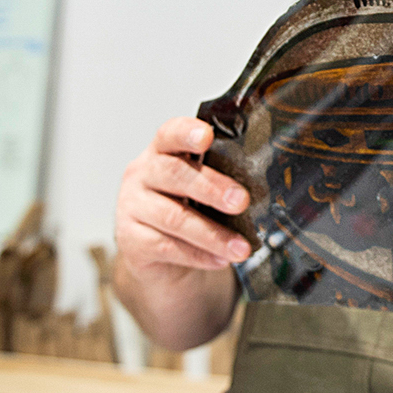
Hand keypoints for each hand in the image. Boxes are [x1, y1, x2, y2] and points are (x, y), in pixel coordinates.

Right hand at [114, 117, 251, 281]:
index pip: (170, 134)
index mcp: (161, 151)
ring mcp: (131, 206)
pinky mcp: (131, 240)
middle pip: (174, 174)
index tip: (207, 136)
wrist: (157, 253)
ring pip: (174, 217)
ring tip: (241, 247)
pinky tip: (220, 259)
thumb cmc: (185, 208)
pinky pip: (167, 247)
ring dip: (213, 234)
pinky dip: (199, 255)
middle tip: (240, 201)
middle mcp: (141, 174)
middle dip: (212, 188)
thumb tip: (262, 183)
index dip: (187, 133)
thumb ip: (218, 176)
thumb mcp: (198, 186)